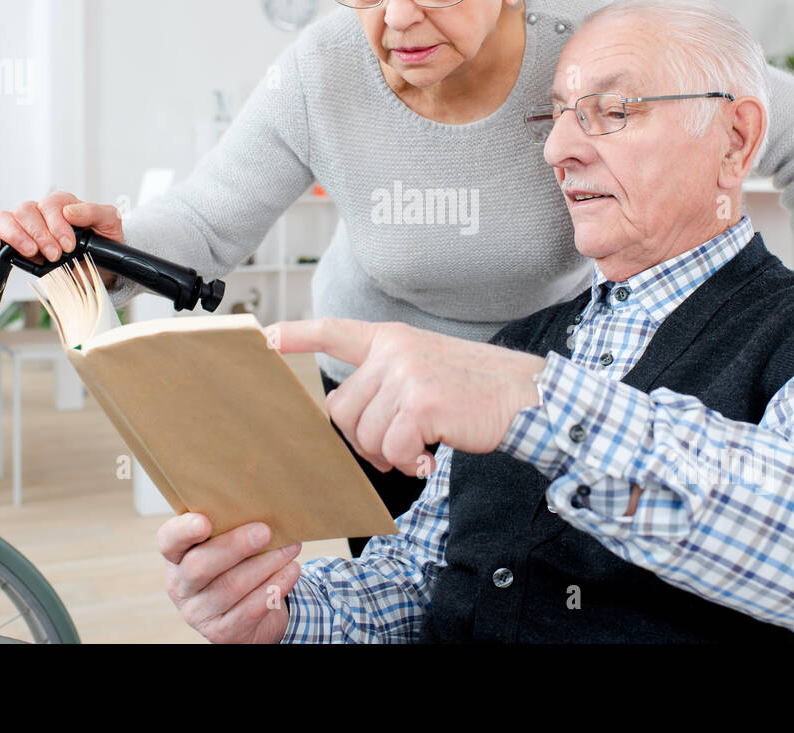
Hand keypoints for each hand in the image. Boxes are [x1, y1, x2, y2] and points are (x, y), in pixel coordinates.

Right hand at [0, 190, 124, 283]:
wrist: (99, 263)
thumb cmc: (103, 239)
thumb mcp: (110, 222)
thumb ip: (95, 212)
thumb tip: (70, 212)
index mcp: (62, 203)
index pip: (50, 204)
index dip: (57, 224)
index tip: (68, 245)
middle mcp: (41, 211)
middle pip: (26, 210)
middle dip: (40, 234)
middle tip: (54, 254)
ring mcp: (26, 226)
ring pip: (7, 218)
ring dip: (17, 236)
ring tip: (32, 252)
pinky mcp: (16, 242)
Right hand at [158, 513, 300, 642]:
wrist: (248, 613)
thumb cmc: (237, 564)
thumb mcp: (226, 544)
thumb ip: (231, 526)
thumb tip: (263, 502)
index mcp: (177, 557)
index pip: (169, 541)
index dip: (184, 531)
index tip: (205, 522)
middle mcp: (181, 586)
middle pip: (200, 565)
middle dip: (236, 546)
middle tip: (266, 531)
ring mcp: (198, 613)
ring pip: (231, 586)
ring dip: (266, 565)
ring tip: (290, 548)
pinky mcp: (222, 632)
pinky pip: (250, 610)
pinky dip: (274, 587)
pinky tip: (291, 571)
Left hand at [265, 318, 546, 475]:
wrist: (529, 397)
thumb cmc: (479, 392)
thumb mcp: (429, 369)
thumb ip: (389, 382)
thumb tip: (354, 423)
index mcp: (393, 339)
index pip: (334, 331)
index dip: (297, 335)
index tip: (264, 337)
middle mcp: (395, 351)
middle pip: (341, 409)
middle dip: (363, 440)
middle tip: (398, 447)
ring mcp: (407, 374)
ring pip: (365, 436)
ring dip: (390, 454)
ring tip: (422, 447)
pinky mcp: (421, 403)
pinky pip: (392, 449)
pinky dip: (411, 462)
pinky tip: (432, 457)